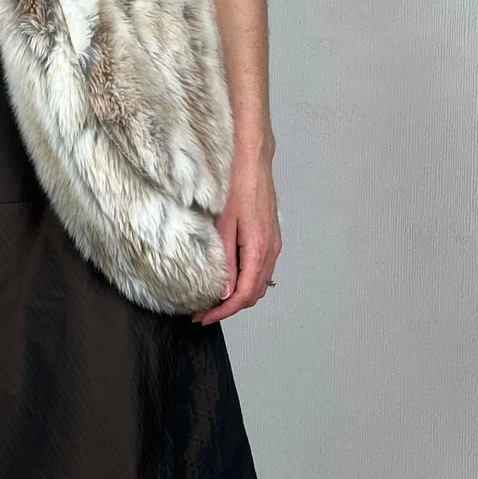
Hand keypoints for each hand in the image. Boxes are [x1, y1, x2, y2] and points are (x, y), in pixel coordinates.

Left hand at [191, 144, 280, 324]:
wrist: (253, 160)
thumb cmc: (236, 186)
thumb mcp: (223, 226)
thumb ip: (225, 262)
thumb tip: (224, 292)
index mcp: (259, 249)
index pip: (243, 295)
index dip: (223, 311)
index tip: (204, 317)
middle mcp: (271, 250)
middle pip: (254, 294)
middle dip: (229, 307)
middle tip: (203, 311)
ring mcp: (274, 244)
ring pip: (259, 283)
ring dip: (238, 296)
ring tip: (213, 299)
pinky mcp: (271, 238)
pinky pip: (261, 270)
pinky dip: (246, 282)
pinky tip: (228, 280)